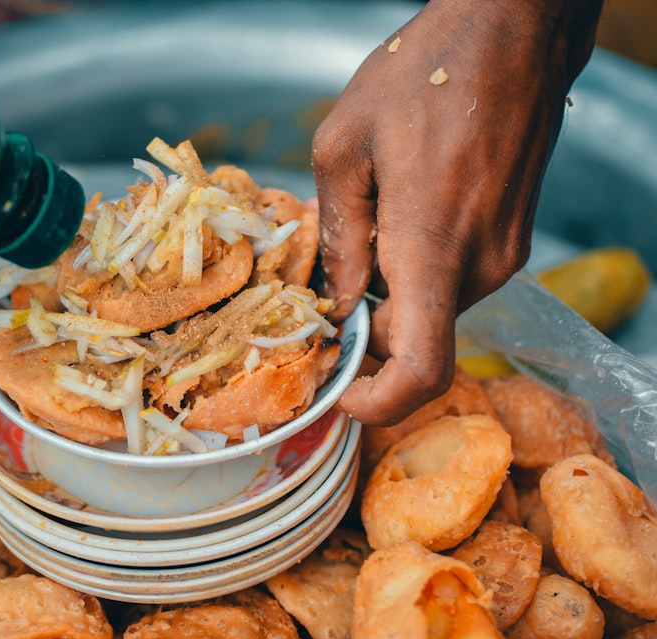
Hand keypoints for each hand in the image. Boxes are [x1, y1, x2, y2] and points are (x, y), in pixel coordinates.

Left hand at [312, 0, 602, 424]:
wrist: (513, 30)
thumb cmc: (423, 73)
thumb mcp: (342, 147)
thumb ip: (336, 236)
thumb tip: (334, 303)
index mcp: (431, 248)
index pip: (420, 368)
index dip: (379, 403)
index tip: (342, 394)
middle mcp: (478, 264)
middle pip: (415, 338)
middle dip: (365, 329)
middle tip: (324, 284)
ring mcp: (503, 252)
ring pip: (431, 308)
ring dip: (389, 291)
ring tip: (364, 226)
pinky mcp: (511, 236)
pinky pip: (453, 278)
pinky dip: (416, 269)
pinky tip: (396, 212)